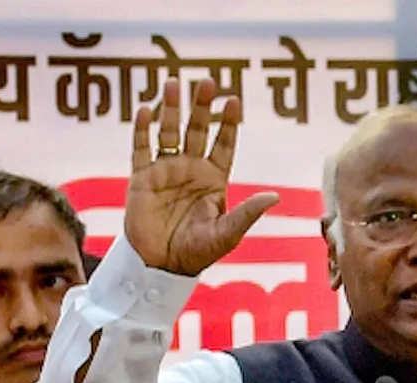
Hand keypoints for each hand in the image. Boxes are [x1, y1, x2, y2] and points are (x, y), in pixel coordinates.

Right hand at [125, 77, 278, 275]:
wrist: (161, 266)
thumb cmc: (197, 252)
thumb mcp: (227, 233)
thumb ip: (248, 213)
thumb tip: (274, 196)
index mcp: (213, 179)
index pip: (223, 144)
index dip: (228, 123)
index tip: (233, 101)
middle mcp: (190, 169)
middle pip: (198, 130)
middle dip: (202, 107)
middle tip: (207, 82)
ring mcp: (166, 170)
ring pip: (169, 132)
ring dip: (170, 108)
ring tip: (173, 83)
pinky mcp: (142, 178)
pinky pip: (142, 148)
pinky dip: (143, 129)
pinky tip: (147, 110)